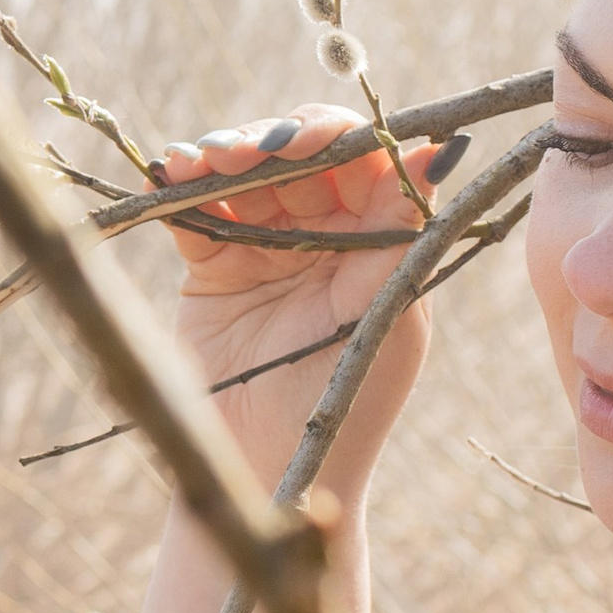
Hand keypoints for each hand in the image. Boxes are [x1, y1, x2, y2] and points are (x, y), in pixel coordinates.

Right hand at [151, 105, 448, 503]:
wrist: (267, 474)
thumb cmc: (343, 404)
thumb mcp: (380, 312)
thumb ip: (402, 229)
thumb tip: (440, 148)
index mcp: (377, 243)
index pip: (359, 162)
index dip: (331, 137)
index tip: (301, 140)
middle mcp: (324, 238)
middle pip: (296, 157)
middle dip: (267, 143)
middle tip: (238, 153)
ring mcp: (267, 250)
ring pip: (245, 176)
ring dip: (221, 156)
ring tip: (198, 162)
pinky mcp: (214, 270)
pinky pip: (198, 214)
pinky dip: (183, 189)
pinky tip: (171, 172)